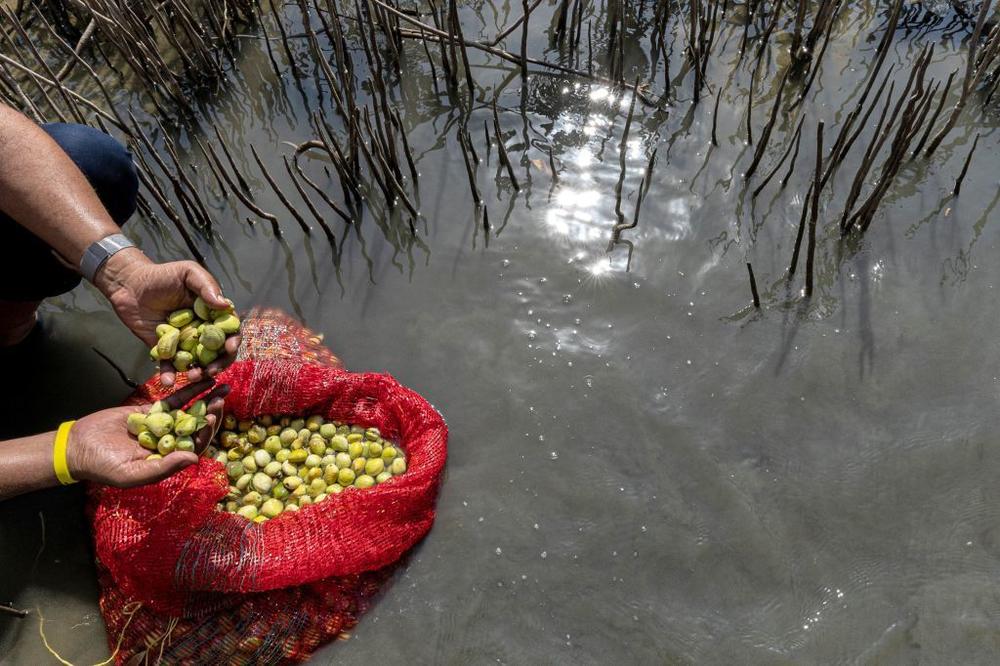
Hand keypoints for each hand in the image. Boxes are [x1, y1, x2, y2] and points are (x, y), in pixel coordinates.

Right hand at [67, 382, 228, 487]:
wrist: (79, 447)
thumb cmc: (104, 467)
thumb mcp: (133, 473)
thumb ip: (164, 467)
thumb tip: (194, 459)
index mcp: (170, 460)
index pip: (195, 446)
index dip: (206, 433)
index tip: (213, 417)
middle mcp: (171, 442)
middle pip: (198, 426)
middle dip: (212, 412)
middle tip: (222, 398)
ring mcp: (163, 425)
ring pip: (190, 410)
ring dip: (206, 398)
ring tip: (221, 386)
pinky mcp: (152, 411)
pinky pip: (173, 399)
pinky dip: (188, 390)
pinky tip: (202, 380)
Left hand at [94, 248, 240, 385]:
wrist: (129, 284)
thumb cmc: (161, 275)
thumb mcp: (188, 272)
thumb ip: (207, 286)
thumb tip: (225, 304)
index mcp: (212, 314)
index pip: (229, 330)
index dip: (233, 340)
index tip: (230, 348)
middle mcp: (201, 330)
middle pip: (217, 351)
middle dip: (219, 363)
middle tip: (213, 370)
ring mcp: (183, 342)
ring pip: (197, 362)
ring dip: (199, 372)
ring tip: (193, 376)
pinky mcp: (164, 350)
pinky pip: (169, 365)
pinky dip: (169, 375)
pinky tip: (168, 382)